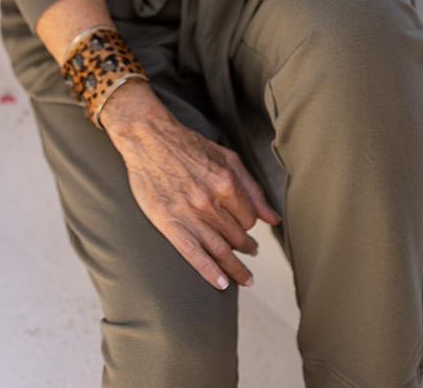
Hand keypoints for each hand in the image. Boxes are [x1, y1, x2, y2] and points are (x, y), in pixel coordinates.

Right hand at [100, 79, 278, 290]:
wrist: (149, 138)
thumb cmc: (188, 145)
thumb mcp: (227, 158)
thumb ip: (252, 188)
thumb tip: (273, 218)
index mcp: (226, 182)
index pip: (249, 219)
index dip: (250, 225)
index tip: (246, 226)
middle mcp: (209, 200)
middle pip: (237, 236)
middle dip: (247, 248)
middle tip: (251, 253)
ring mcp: (188, 213)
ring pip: (220, 250)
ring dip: (236, 268)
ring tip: (245, 278)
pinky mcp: (168, 221)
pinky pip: (192, 253)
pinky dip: (209, 271)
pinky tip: (220, 283)